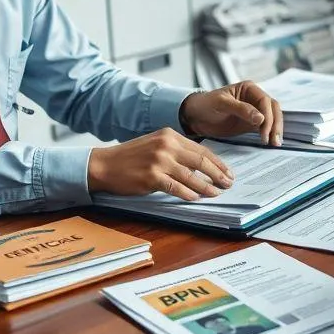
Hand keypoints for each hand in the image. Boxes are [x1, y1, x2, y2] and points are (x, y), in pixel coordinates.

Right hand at [88, 128, 234, 200]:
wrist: (105, 164)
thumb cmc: (131, 157)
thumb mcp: (156, 144)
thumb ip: (177, 151)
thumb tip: (201, 166)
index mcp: (170, 135)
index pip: (201, 149)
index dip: (217, 162)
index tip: (228, 172)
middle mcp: (166, 145)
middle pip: (201, 161)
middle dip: (218, 174)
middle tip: (228, 183)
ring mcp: (159, 161)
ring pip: (191, 176)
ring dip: (206, 187)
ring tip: (216, 193)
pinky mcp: (151, 177)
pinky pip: (176, 187)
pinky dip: (188, 194)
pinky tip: (195, 198)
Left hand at [180, 81, 282, 145]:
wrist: (195, 117)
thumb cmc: (206, 104)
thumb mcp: (221, 104)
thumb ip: (241, 109)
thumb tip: (261, 118)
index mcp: (249, 88)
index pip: (265, 101)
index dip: (268, 115)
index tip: (264, 129)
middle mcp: (254, 98)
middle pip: (273, 110)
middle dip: (275, 124)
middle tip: (274, 140)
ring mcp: (254, 112)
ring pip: (272, 119)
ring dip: (275, 131)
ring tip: (274, 144)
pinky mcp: (251, 124)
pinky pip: (264, 128)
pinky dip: (268, 135)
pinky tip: (270, 143)